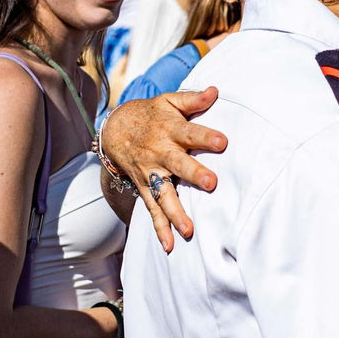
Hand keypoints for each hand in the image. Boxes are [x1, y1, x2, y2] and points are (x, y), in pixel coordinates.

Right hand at [103, 90, 225, 251]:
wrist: (115, 129)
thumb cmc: (152, 115)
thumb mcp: (169, 101)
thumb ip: (193, 99)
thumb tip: (216, 91)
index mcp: (169, 130)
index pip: (189, 132)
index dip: (205, 137)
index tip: (223, 142)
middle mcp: (159, 153)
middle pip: (177, 164)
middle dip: (193, 174)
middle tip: (211, 183)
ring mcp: (150, 173)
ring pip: (162, 194)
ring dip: (175, 212)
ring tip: (188, 230)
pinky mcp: (144, 188)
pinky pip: (152, 210)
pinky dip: (159, 228)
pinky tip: (169, 246)